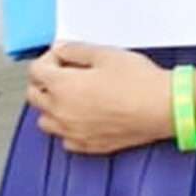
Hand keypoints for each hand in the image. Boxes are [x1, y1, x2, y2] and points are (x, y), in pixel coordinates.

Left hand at [24, 43, 170, 155]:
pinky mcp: (86, 145)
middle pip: (33, 96)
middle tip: (65, 72)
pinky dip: (67, 127)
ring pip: (44, 120)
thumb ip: (78, 51)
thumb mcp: (108, 55)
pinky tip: (84, 116)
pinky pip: (64, 138)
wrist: (162, 108)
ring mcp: (71, 132)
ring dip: (52, 106)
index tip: (63, 56)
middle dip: (44, 81)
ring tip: (72, 96)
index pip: (36, 71)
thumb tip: (61, 50)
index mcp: (63, 86)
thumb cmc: (138, 82)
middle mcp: (60, 112)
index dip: (48, 59)